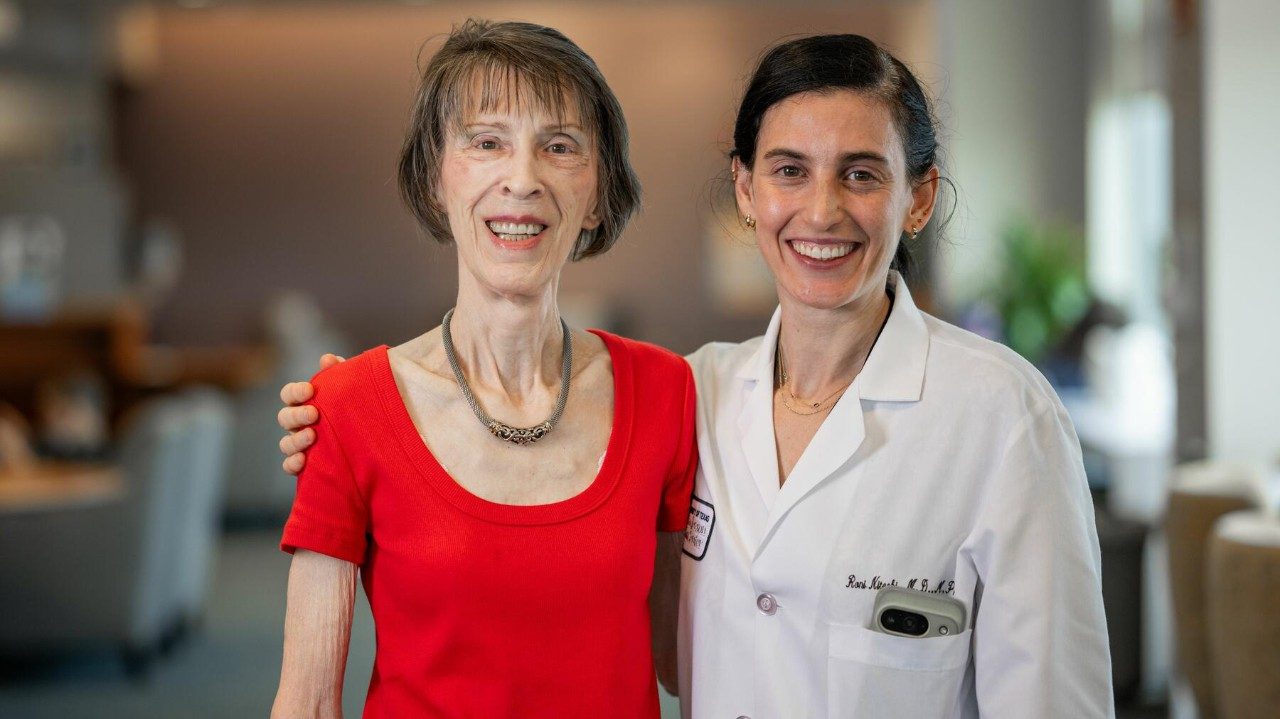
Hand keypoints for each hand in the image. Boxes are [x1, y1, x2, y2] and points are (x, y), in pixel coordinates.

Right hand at [278, 354, 343, 474]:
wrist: (371, 440)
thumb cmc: (354, 407)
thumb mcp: (349, 388)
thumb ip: (338, 373)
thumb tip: (327, 359)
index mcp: (304, 404)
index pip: (289, 394)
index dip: (295, 391)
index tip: (310, 390)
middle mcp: (298, 424)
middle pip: (284, 418)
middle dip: (297, 415)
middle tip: (314, 413)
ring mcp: (300, 445)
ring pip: (285, 443)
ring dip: (295, 439)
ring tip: (312, 435)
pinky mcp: (306, 465)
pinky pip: (289, 466)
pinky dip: (293, 463)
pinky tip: (303, 461)